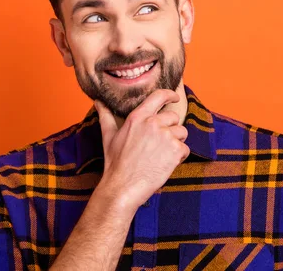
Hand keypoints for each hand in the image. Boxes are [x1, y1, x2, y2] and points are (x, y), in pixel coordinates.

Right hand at [94, 89, 189, 210]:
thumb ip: (106, 116)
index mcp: (138, 116)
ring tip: (160, 156)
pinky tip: (164, 164)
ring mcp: (166, 136)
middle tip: (158, 145)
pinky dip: (179, 157)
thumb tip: (98, 101)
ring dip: (175, 143)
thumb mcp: (108, 136)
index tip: (175, 98)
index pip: (159, 96)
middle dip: (170, 129)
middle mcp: (153, 123)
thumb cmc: (115, 163)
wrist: (123, 187)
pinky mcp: (175, 150)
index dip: (170, 95)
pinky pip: (185, 149)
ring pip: (182, 133)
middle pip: (174, 117)